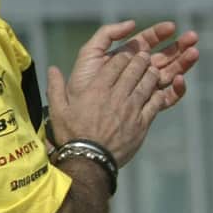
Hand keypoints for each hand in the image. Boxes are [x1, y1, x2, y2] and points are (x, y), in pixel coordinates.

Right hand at [48, 20, 199, 167]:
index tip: (128, 52)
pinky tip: (160, 90)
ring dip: (152, 74)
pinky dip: (159, 94)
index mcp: (97, 89)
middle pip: (134, 70)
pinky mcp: (142, 123)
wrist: (90, 160)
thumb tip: (52, 69)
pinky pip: (155, 103)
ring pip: (147, 84)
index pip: (115, 64)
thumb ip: (55, 87)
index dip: (124, 56)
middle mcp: (116, 96)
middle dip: (141, 60)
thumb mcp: (58, 110)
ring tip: (154, 68)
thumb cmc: (72, 135)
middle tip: (145, 55)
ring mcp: (132, 109)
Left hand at [68, 20, 197, 109]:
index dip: (158, 33)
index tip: (171, 27)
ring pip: (169, 74)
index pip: (145, 42)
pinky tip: (179, 79)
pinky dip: (177, 89)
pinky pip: (168, 97)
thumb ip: (106, 36)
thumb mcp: (88, 56)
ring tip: (194, 52)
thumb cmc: (82, 89)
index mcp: (123, 60)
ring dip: (183, 63)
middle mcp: (136, 74)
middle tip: (193, 37)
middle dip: (178, 46)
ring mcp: (145, 91)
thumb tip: (132, 23)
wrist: (83, 132)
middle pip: (161, 56)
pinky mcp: (151, 109)